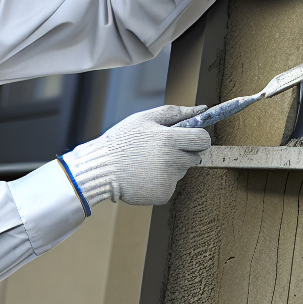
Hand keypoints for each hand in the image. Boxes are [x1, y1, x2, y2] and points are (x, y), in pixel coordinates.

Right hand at [60, 105, 211, 206]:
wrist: (100, 169)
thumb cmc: (121, 141)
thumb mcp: (144, 119)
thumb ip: (175, 112)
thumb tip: (201, 109)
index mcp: (170, 139)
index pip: (203, 140)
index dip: (198, 138)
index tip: (189, 138)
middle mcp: (172, 161)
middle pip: (195, 157)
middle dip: (184, 153)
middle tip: (162, 151)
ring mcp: (169, 180)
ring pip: (181, 172)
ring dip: (170, 167)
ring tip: (146, 163)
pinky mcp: (163, 194)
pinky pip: (170, 186)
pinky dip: (160, 182)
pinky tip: (144, 176)